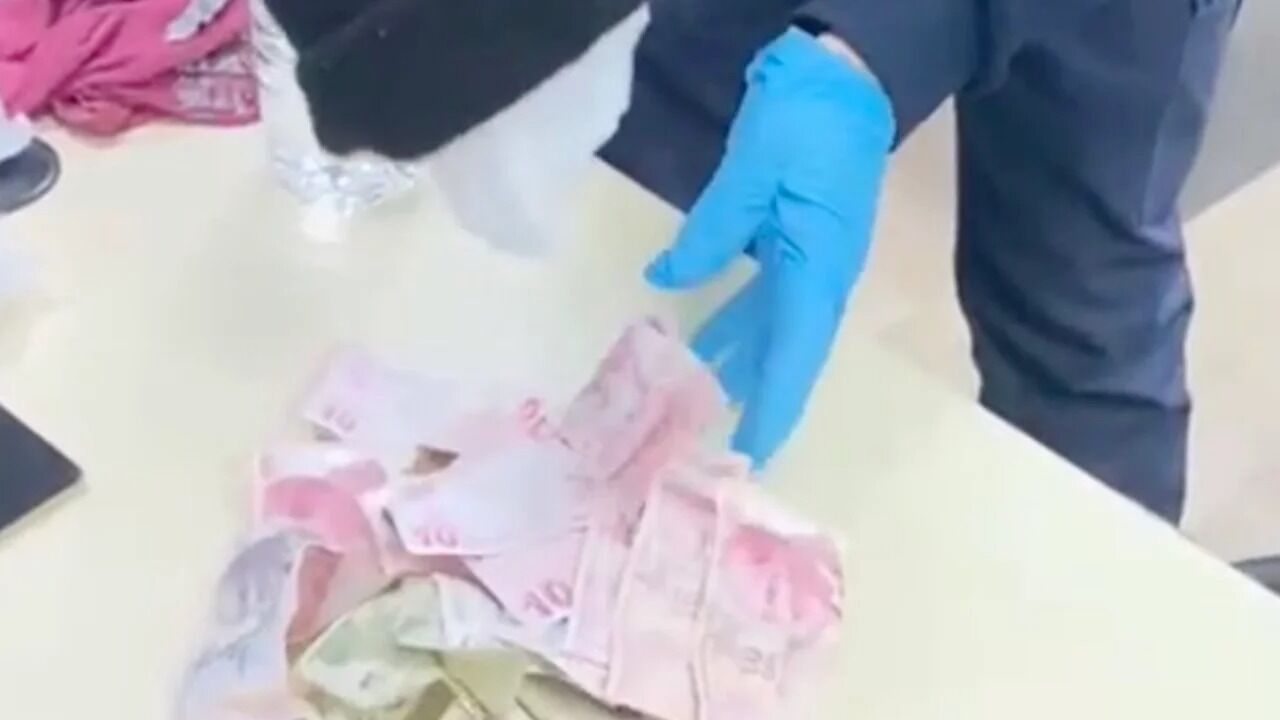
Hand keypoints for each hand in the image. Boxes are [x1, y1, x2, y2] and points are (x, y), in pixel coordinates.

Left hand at [645, 28, 894, 466]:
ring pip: (776, 327)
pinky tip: (706, 336)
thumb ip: (711, 232)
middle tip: (717, 447)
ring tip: (698, 398)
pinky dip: (739, 321)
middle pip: (789, 352)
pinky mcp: (802, 242)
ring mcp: (815, 260)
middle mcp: (824, 276)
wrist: (849, 77)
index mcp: (819, 266)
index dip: (773, 407)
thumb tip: (667, 278)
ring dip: (741, 361)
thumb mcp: (751, 171)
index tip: (752, 455)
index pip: (794, 353)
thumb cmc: (806, 121)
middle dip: (757, 399)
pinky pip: (770, 297)